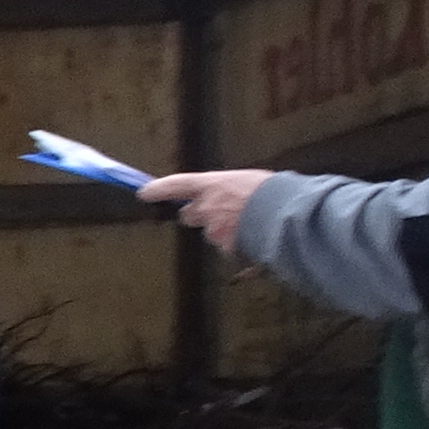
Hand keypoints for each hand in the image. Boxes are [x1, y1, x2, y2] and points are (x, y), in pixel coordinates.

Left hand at [138, 168, 271, 249]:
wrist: (283, 215)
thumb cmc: (272, 191)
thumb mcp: (248, 180)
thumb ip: (231, 189)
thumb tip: (234, 194)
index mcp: (211, 185)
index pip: (175, 185)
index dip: (158, 189)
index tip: (144, 193)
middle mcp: (206, 207)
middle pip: (189, 215)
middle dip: (197, 216)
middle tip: (214, 213)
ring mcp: (213, 229)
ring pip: (211, 234)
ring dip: (223, 232)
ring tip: (247, 226)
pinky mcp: (224, 248)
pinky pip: (227, 249)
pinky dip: (236, 247)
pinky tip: (252, 239)